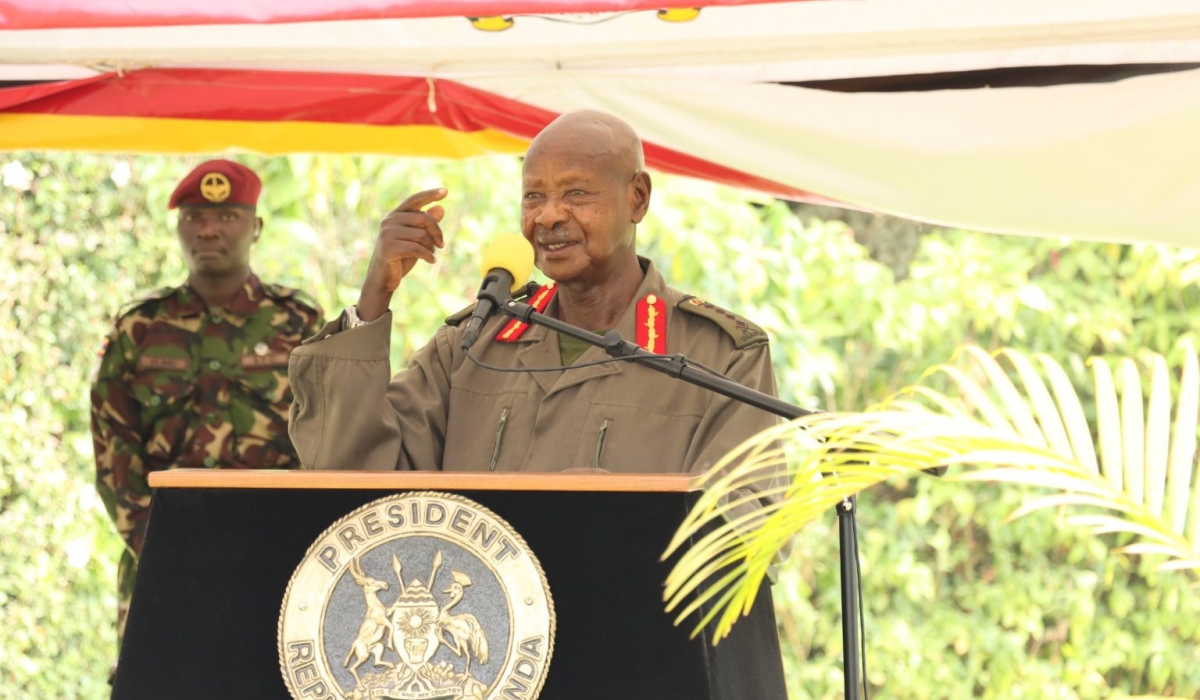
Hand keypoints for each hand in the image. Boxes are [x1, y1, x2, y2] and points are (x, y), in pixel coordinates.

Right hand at [357, 188, 446, 320]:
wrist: (383, 278)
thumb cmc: (401, 257)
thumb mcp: (416, 239)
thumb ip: (426, 225)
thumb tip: (441, 209)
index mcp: (396, 215)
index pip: (415, 200)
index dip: (430, 195)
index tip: (446, 191)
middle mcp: (389, 220)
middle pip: (424, 218)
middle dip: (437, 232)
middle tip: (441, 245)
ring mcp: (387, 233)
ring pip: (422, 235)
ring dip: (431, 247)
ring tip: (430, 255)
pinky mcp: (389, 247)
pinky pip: (417, 248)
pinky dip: (428, 256)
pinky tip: (431, 261)